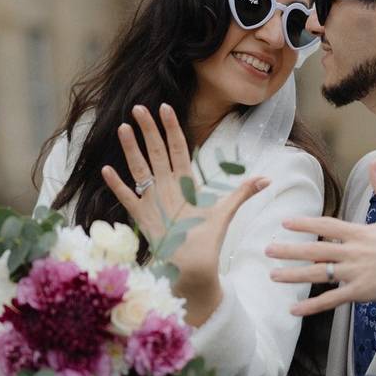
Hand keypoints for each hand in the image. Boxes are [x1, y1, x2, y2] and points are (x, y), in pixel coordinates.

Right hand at [102, 104, 269, 325]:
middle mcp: (167, 187)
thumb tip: (268, 179)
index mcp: (186, 183)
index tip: (166, 107)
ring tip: (123, 128)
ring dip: (131, 150)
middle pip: (157, 153)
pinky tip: (107, 170)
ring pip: (140, 169)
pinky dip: (118, 186)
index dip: (172, 129)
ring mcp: (153, 201)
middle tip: (139, 107)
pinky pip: (127, 199)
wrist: (196, 267)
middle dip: (149, 131)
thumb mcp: (226, 212)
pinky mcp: (143, 218)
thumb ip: (243, 193)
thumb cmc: (208, 239)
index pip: (179, 149)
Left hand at [267, 160, 375, 315]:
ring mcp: (355, 272)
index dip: (304, 224)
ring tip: (273, 276)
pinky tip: (294, 310)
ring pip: (317, 274)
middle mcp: (352, 252)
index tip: (285, 223)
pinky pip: (331, 300)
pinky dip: (311, 306)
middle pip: (314, 250)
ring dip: (293, 276)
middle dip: (288, 250)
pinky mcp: (361, 291)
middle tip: (267, 250)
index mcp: (360, 232)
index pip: (325, 225)